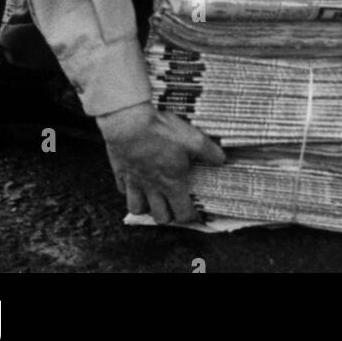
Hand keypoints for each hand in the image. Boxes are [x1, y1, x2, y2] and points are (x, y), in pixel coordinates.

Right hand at [98, 102, 225, 223]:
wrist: (129, 123)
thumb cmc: (162, 132)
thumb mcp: (193, 138)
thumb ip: (209, 151)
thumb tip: (221, 159)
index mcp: (172, 183)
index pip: (183, 213)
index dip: (191, 217)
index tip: (195, 215)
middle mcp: (152, 188)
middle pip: (160, 217)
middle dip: (169, 216)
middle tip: (174, 206)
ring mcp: (134, 182)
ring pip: (137, 208)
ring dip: (146, 207)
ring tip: (153, 199)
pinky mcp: (120, 172)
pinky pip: (122, 189)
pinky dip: (129, 190)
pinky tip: (135, 181)